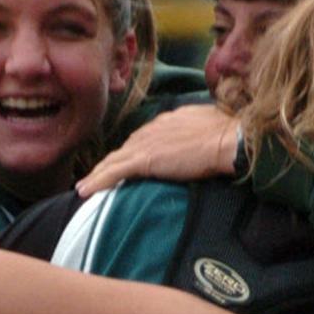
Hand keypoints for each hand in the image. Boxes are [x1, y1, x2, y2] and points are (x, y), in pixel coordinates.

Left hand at [77, 105, 238, 196]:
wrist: (229, 139)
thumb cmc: (228, 135)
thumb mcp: (209, 129)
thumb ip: (197, 135)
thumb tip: (200, 142)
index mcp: (167, 122)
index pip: (142, 139)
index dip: (130, 152)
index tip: (122, 162)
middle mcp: (152, 129)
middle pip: (124, 149)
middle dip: (109, 163)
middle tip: (95, 177)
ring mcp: (146, 143)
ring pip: (114, 160)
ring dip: (97, 174)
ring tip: (84, 186)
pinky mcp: (144, 159)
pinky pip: (114, 172)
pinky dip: (98, 181)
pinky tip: (85, 191)